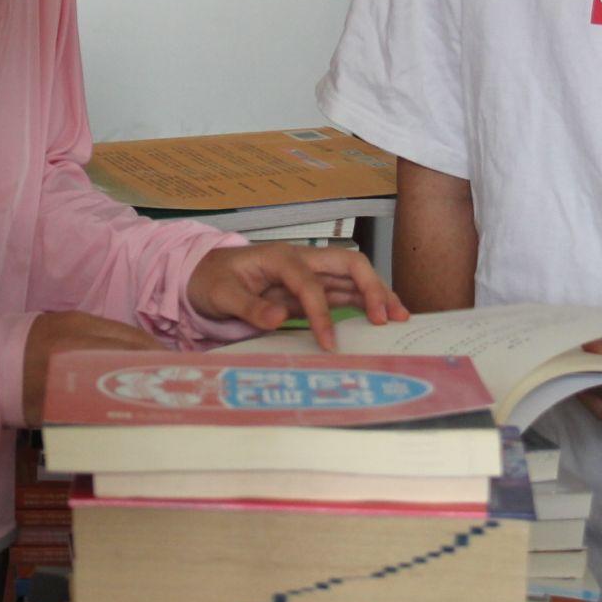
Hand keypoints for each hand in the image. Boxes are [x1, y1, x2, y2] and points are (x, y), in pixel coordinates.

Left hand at [21, 311, 164, 425]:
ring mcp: (74, 319)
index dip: (152, 368)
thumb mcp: (50, 413)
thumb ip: (84, 417)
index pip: (124, 356)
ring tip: (162, 366)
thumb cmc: (16, 396)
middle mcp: (76, 330)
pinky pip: (108, 326)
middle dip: (155, 357)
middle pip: (130, 340)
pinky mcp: (70, 315)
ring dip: (143, 347)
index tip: (172, 383)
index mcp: (71, 354)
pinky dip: (125, 340)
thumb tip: (122, 429)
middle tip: (176, 375)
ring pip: (121, 330)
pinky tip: (136, 355)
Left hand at [186, 243, 408, 349]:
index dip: (322, 313)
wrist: (202, 275)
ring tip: (399, 318)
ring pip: (352, 277)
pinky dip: (364, 302)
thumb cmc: (211, 280)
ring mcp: (308, 273)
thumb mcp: (221, 295)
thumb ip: (249, 307)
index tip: (329, 343)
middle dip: (372, 288)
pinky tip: (380, 318)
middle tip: (387, 318)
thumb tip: (280, 316)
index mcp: (281, 257)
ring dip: (377, 295)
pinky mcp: (310, 288)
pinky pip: (343, 292)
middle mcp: (302, 260)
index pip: (311, 283)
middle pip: (348, 264)